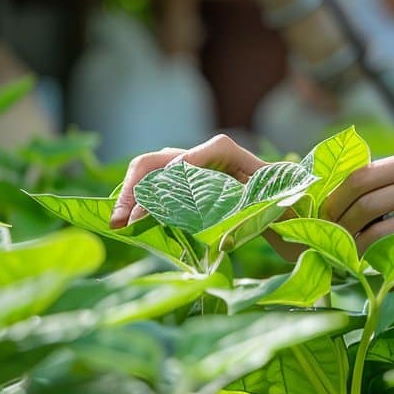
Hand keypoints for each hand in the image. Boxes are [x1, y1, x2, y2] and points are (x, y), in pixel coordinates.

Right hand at [110, 134, 266, 227]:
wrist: (274, 201)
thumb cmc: (273, 202)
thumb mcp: (267, 204)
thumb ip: (250, 214)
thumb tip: (225, 241)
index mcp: (226, 152)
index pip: (194, 156)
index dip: (175, 173)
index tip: (156, 200)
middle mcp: (200, 153)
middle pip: (160, 159)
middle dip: (138, 187)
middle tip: (124, 220)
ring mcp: (185, 165)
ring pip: (148, 168)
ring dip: (130, 194)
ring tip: (119, 223)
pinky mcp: (177, 180)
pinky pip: (150, 182)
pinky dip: (136, 200)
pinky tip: (125, 222)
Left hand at [321, 147, 393, 255]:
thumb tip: (348, 197)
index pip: (362, 171)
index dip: (335, 194)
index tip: (321, 214)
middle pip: (362, 190)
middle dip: (335, 216)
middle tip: (323, 237)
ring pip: (374, 216)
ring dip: (350, 238)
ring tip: (340, 253)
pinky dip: (375, 253)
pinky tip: (368, 263)